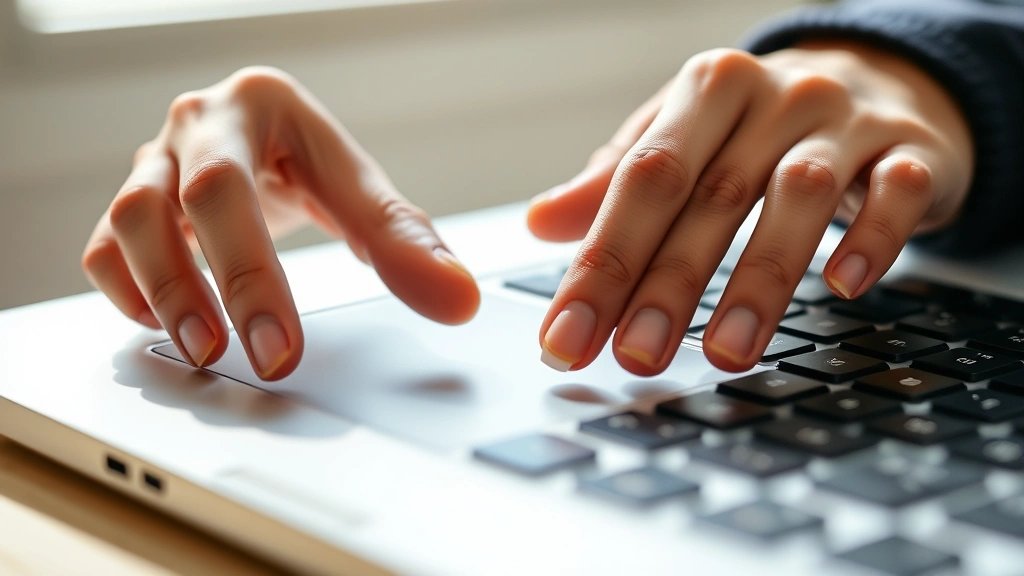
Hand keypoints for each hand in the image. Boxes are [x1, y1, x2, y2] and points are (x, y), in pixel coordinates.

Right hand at [82, 67, 479, 379]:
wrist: (262, 135)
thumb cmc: (309, 159)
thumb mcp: (358, 188)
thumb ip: (405, 241)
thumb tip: (456, 296)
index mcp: (258, 105)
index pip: (237, 191)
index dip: (255, 278)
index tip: (284, 350)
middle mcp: (198, 126)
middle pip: (177, 203)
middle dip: (210, 291)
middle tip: (256, 358)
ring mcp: (158, 162)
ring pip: (128, 223)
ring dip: (163, 295)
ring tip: (206, 350)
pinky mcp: (134, 201)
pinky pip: (106, 246)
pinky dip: (127, 290)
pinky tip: (166, 324)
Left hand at [527, 42, 973, 374]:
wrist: (877, 78)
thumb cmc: (756, 125)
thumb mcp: (683, 137)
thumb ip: (616, 182)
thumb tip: (541, 223)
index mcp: (705, 92)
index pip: (642, 178)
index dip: (601, 261)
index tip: (568, 335)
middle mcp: (773, 97)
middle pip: (711, 194)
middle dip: (667, 284)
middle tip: (635, 355)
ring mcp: (846, 120)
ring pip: (798, 197)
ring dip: (759, 280)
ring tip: (726, 352)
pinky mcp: (913, 150)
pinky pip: (896, 191)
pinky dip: (871, 238)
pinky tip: (845, 287)